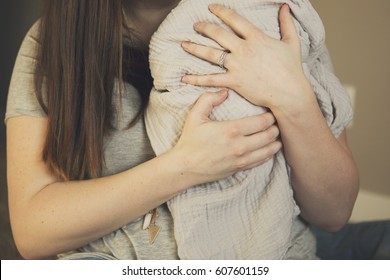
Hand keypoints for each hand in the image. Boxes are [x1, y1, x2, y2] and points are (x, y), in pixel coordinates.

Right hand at [171, 90, 281, 183]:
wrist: (185, 167)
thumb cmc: (190, 141)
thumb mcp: (195, 116)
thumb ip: (208, 99)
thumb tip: (224, 92)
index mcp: (231, 130)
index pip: (261, 122)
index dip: (270, 116)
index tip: (271, 112)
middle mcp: (240, 146)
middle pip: (269, 135)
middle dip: (275, 127)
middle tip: (276, 122)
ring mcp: (241, 159)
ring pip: (269, 150)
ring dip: (275, 141)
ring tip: (276, 134)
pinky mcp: (240, 168)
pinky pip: (262, 161)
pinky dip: (269, 153)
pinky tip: (269, 148)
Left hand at [181, 4, 312, 110]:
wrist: (288, 92)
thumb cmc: (291, 69)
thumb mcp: (292, 42)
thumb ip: (287, 23)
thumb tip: (285, 7)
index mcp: (256, 37)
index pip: (234, 20)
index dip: (220, 11)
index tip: (211, 8)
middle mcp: (243, 49)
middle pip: (218, 34)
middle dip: (204, 27)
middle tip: (195, 25)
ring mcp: (237, 65)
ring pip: (211, 54)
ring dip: (195, 48)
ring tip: (184, 44)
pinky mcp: (233, 81)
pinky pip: (211, 79)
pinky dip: (197, 79)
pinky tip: (185, 77)